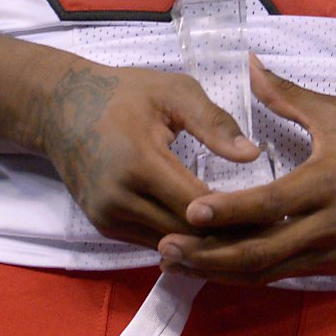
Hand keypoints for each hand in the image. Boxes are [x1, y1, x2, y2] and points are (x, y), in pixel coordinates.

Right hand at [30, 61, 259, 249]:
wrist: (61, 108)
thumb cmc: (125, 93)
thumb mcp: (174, 92)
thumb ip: (213, 122)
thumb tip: (252, 154)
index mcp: (139, 163)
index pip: (198, 206)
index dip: (238, 212)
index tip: (274, 209)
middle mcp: (118, 200)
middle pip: (186, 233)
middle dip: (228, 232)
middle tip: (270, 226)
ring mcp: (108, 217)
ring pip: (170, 243)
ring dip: (206, 241)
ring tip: (248, 230)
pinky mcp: (104, 225)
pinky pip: (152, 239)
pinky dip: (182, 237)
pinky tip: (212, 228)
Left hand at [157, 57, 335, 283]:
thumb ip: (285, 95)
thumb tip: (248, 63)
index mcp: (327, 181)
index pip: (270, 204)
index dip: (228, 210)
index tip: (190, 210)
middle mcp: (329, 224)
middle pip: (261, 252)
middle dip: (210, 255)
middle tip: (167, 248)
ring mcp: (334, 250)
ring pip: (268, 271)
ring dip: (222, 270)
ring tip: (180, 262)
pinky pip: (285, 275)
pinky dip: (249, 273)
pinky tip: (218, 267)